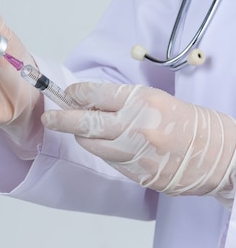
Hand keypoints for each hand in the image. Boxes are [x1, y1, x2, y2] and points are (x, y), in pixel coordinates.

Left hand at [41, 82, 235, 202]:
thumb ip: (122, 102)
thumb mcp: (157, 100)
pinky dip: (102, 151)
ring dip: (82, 136)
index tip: (67, 95)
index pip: (95, 94)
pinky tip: (106, 144)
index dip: (75, 94)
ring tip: (81, 131)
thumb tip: (87, 101)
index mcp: (143, 101)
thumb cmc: (190, 124)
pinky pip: (109, 160)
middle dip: (62, 119)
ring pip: (92, 144)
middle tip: (50, 118)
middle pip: (85, 121)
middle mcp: (137, 126)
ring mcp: (137, 152)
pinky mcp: (139, 173)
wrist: (222, 156)